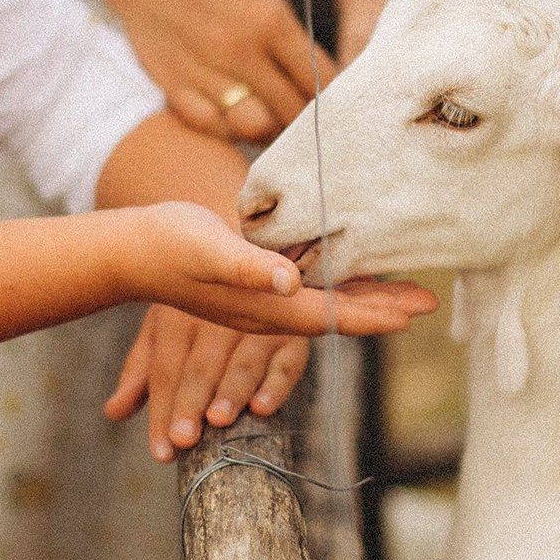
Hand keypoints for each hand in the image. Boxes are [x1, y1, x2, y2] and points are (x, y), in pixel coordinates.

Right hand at [98, 0, 331, 142]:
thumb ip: (290, 43)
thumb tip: (319, 86)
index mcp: (271, 20)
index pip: (319, 78)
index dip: (330, 98)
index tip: (331, 105)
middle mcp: (241, 49)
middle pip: (292, 110)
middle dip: (304, 121)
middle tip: (302, 120)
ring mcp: (206, 70)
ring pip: (256, 127)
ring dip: (268, 131)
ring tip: (270, 123)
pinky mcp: (175, 85)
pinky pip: (214, 127)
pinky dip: (228, 129)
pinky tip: (233, 119)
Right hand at [102, 203, 436, 458]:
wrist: (130, 252)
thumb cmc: (167, 244)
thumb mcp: (207, 248)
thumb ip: (247, 266)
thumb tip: (288, 282)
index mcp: (264, 305)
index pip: (333, 314)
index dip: (375, 313)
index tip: (415, 310)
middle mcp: (268, 311)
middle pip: (337, 315)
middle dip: (383, 309)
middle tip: (429, 301)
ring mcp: (260, 304)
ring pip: (324, 309)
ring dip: (364, 303)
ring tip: (402, 294)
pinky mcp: (251, 289)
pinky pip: (307, 297)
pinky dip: (336, 292)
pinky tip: (348, 280)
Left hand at [104, 311, 309, 460]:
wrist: (254, 264)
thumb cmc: (201, 311)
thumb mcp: (165, 332)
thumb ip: (142, 371)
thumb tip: (113, 412)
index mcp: (179, 316)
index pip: (166, 368)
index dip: (162, 409)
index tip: (162, 451)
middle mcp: (218, 317)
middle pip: (201, 366)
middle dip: (191, 402)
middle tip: (183, 438)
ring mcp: (258, 324)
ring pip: (242, 363)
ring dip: (230, 392)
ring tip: (218, 419)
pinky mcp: (292, 335)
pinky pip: (287, 363)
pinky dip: (275, 384)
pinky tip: (262, 406)